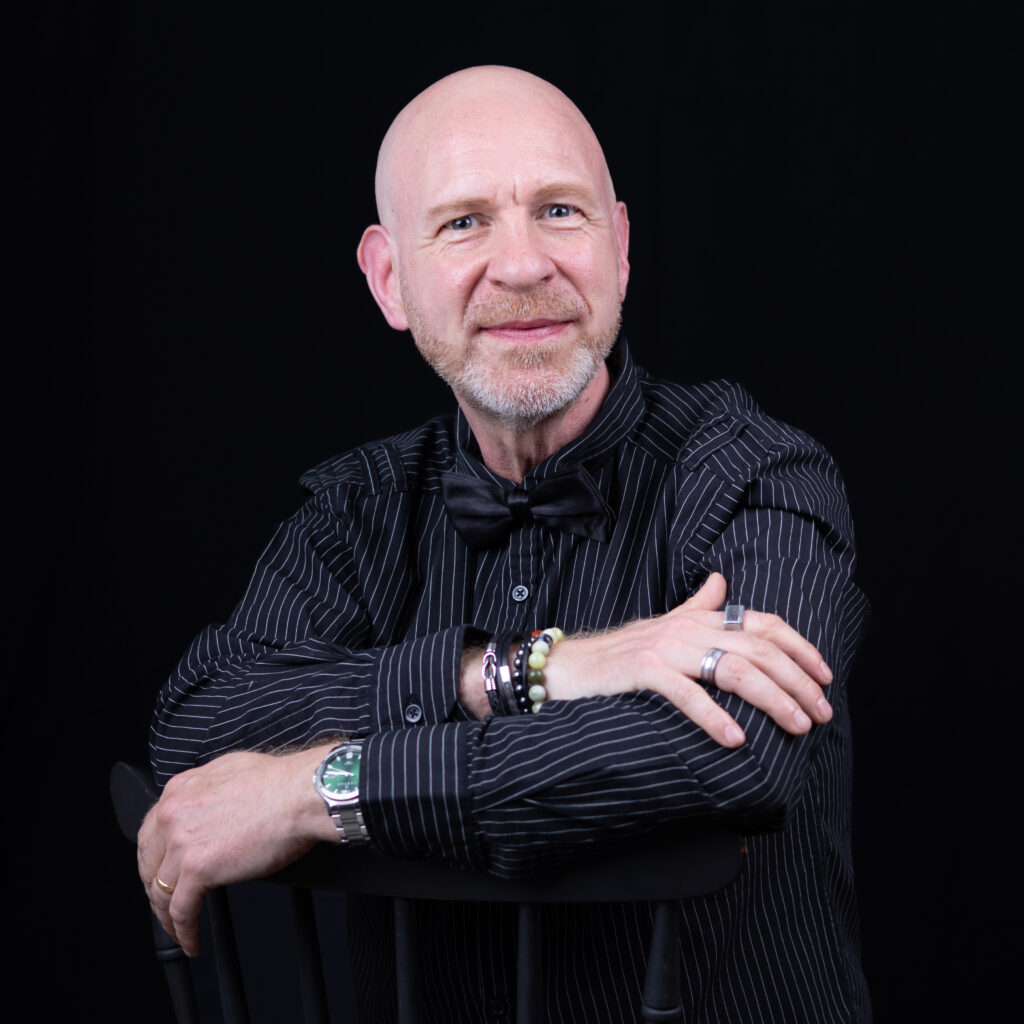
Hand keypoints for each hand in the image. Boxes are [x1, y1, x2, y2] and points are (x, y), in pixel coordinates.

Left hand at [137, 744, 337, 955]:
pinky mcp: (198, 868)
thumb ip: (207, 790)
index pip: (151, 834)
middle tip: (168, 907)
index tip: (163, 875)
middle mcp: (173, 814)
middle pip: (149, 865)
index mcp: (180, 790)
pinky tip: (192, 941)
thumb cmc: (281, 783)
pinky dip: (184, 931)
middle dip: (156, 891)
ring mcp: (182, 842)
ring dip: (168, 918)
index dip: (155, 860)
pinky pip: (181, 910)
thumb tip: (208, 805)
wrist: (302, 795)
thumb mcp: (231, 770)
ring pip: (161, 892)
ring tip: (180, 931)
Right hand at [543, 573, 832, 747]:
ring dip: (773, 699)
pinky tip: (737, 739)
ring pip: (734, 669)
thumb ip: (698, 606)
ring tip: (797, 725)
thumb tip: (722, 582)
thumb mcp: (665, 624)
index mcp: (700, 618)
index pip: (764, 624)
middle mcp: (689, 627)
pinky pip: (688, 693)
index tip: (826, 676)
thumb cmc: (620, 652)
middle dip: (798, 681)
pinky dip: (715, 716)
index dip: (800, 648)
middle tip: (822, 713)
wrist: (569, 664)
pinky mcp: (644, 669)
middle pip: (759, 649)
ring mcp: (666, 647)